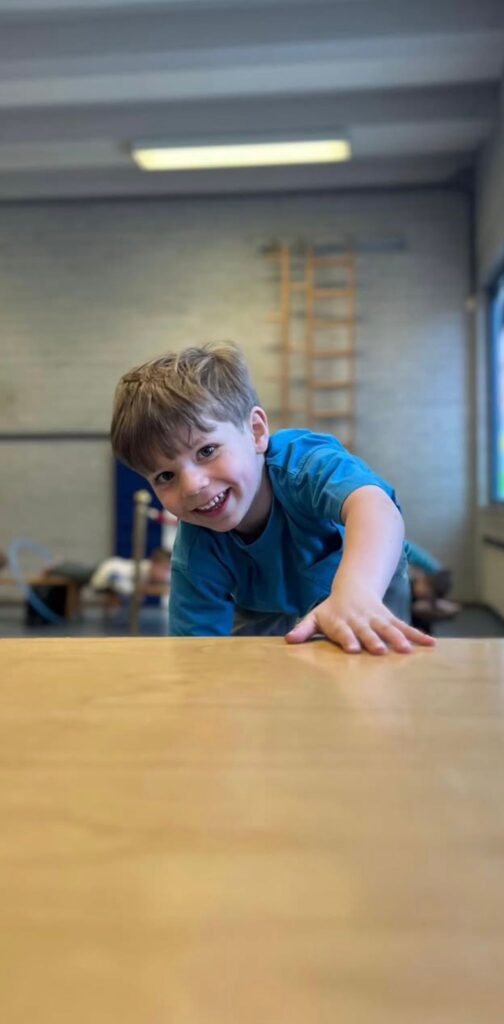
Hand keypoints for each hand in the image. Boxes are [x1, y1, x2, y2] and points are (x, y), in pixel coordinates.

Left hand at [285, 579, 435, 654]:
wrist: (354, 586)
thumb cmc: (332, 609)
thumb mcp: (315, 616)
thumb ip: (303, 628)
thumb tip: (288, 640)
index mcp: (341, 621)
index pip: (344, 631)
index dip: (348, 639)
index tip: (353, 649)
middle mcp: (360, 620)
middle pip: (367, 631)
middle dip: (374, 641)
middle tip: (380, 652)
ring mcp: (377, 618)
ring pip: (388, 628)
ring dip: (398, 638)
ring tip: (406, 650)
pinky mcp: (390, 618)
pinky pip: (405, 627)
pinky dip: (418, 635)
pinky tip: (431, 644)